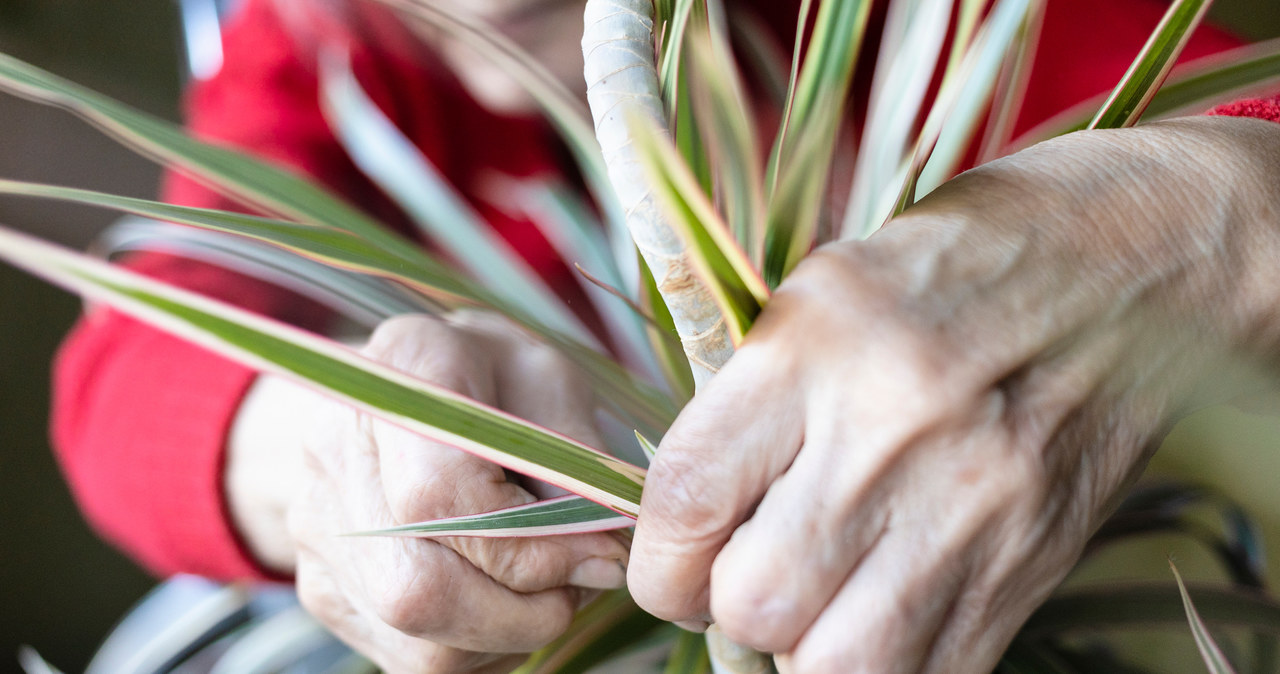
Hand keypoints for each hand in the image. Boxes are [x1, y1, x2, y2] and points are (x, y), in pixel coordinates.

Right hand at [227, 312, 628, 673]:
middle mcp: (333, 450)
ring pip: (419, 644)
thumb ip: (574, 454)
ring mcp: (318, 530)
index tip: (599, 554)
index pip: (439, 496)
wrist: (396, 387)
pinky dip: (482, 647)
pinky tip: (506, 599)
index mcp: (399, 372)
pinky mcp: (327, 590)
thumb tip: (601, 550)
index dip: (531, 547)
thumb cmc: (490, 379)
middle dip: (526, 611)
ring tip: (551, 586)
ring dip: (511, 635)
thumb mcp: (548, 379)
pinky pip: (413, 660)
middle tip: (583, 582)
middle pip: (418, 591)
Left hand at [628, 117, 1279, 671]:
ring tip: (816, 598)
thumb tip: (688, 530)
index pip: (686, 500)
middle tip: (746, 572)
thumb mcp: (819, 295)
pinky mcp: (1030, 565)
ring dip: (803, 647)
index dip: (657, 562)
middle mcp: (891, 432)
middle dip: (726, 606)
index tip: (670, 566)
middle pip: (754, 602)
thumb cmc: (950, 269)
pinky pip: (929, 673)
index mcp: (815, 346)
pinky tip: (881, 605)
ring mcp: (972, 508)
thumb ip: (747, 412)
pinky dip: (883, 661)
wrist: (1125, 267)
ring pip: (836, 665)